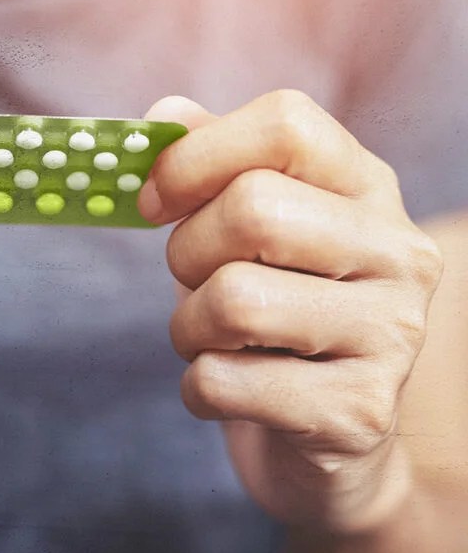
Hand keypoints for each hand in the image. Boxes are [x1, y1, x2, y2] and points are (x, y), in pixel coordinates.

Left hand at [140, 92, 443, 532]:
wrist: (331, 435)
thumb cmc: (277, 312)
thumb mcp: (249, 228)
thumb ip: (212, 162)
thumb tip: (162, 117)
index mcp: (368, 188)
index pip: (286, 125)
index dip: (196, 157)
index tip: (154, 200)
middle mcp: (397, 252)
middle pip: (252, 209)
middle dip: (186, 254)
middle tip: (193, 283)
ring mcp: (391, 335)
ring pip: (233, 301)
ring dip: (187, 328)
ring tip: (212, 339)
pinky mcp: (358, 412)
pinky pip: (223, 382)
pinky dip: (197, 388)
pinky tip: (229, 391)